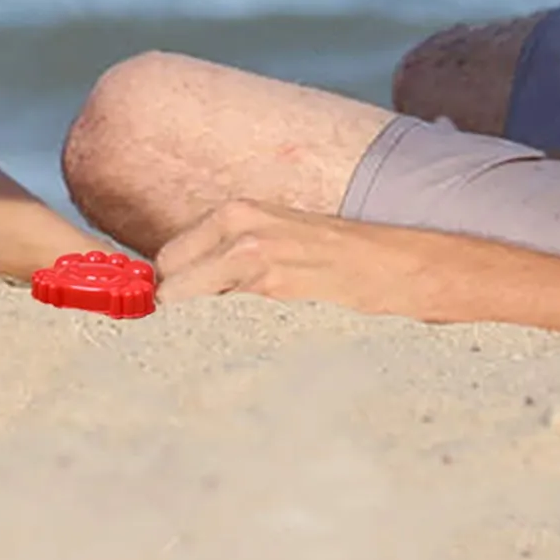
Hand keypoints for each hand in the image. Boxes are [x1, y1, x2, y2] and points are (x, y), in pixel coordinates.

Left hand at [155, 198, 445, 313]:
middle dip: (179, 312)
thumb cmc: (334, 255)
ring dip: (201, 329)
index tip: (175, 312)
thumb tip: (181, 288)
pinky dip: (229, 341)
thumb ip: (228, 254)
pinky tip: (253, 346)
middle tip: (196, 333)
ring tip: (228, 341)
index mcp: (235, 213)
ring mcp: (257, 263)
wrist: (393, 266)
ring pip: (192, 309)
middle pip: (171, 287)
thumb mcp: (273, 235)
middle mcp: (239, 232)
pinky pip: (228, 326)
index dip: (171, 290)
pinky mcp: (278, 296)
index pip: (167, 260)